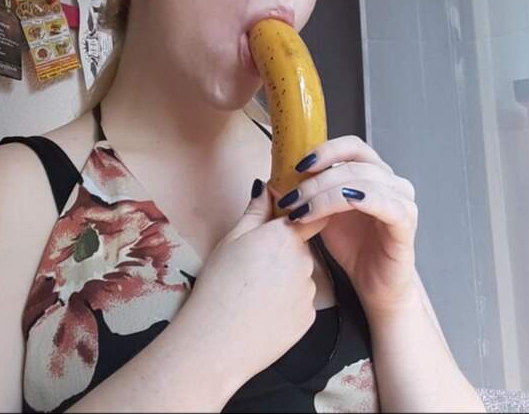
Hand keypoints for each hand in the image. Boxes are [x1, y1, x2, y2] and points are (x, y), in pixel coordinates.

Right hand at [179, 180, 316, 382]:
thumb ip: (255, 212)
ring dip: (285, 281)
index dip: (299, 218)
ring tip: (253, 294)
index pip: (310, 217)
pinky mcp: (309, 318)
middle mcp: (305, 261)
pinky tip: (262, 312)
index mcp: (285, 237)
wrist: (217, 340)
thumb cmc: (219, 285)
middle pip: (300, 250)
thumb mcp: (231, 240)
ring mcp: (309, 292)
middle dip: (283, 254)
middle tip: (252, 267)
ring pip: (300, 278)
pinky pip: (300, 304)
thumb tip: (266, 188)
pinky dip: (286, 305)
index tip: (285, 223)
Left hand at [275, 136, 419, 318]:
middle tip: (291, 199)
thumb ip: (309, 194)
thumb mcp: (324, 214)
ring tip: (303, 211)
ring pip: (363, 180)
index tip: (296, 167)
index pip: (351, 146)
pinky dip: (358, 200)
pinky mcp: (406, 222)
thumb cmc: (352, 247)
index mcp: (372, 173)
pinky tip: (336, 208)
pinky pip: (384, 203)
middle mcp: (390, 181)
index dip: (324, 151)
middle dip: (316, 180)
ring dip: (327, 193)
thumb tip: (274, 181)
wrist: (375, 284)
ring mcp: (402, 199)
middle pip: (353, 163)